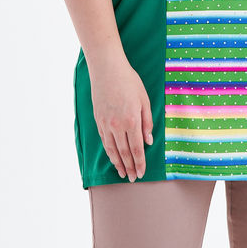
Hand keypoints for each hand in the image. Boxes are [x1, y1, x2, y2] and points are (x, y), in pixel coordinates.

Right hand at [88, 53, 153, 181]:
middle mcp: (117, 125)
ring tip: (121, 173)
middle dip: (129, 167)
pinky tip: (112, 157)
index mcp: (132, 120)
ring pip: (112, 149)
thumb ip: (147, 122)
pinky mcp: (98, 120)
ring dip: (117, 163)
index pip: (137, 148)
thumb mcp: (144, 99)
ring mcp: (106, 123)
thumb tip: (149, 141)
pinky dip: (108, 151)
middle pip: (124, 152)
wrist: (107, 69)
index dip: (139, 163)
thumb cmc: (129, 81)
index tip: (141, 173)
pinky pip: (104, 140)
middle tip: (132, 178)